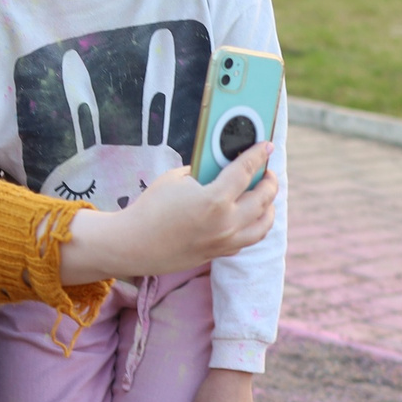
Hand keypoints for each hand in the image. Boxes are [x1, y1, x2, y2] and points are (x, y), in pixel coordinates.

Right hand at [59, 145, 276, 284]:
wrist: (132, 244)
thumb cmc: (150, 208)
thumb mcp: (175, 179)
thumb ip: (200, 173)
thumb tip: (217, 169)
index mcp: (215, 199)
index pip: (246, 171)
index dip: (258, 155)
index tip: (268, 146)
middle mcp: (226, 223)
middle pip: (263, 199)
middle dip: (269, 182)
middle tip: (268, 173)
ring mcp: (224, 242)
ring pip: (263, 225)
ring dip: (269, 208)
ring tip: (266, 198)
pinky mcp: (217, 254)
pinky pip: (246, 240)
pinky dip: (252, 227)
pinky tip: (248, 219)